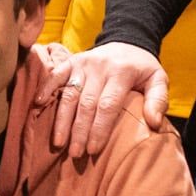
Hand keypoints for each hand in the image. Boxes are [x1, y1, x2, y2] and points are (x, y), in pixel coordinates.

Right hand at [49, 42, 167, 159]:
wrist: (127, 41)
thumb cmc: (142, 68)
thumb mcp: (158, 80)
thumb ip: (158, 100)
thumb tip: (154, 124)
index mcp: (122, 73)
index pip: (108, 105)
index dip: (99, 128)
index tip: (93, 150)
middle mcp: (100, 67)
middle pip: (86, 103)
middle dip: (79, 131)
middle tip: (75, 154)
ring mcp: (83, 63)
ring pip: (69, 94)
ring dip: (62, 119)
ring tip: (58, 142)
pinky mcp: (71, 61)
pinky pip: (56, 75)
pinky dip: (46, 88)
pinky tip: (37, 104)